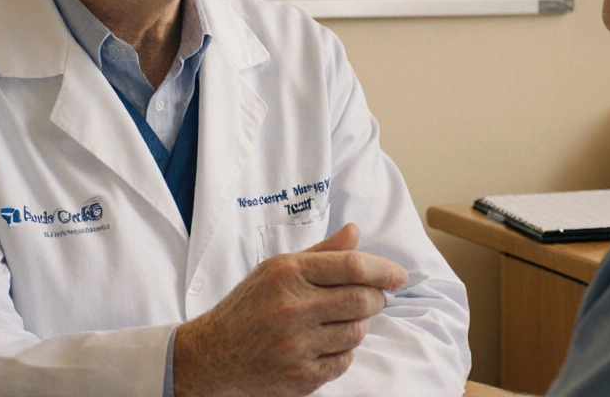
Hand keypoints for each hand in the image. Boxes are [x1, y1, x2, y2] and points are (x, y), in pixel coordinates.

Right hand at [171, 223, 408, 396]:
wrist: (211, 355)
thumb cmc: (248, 307)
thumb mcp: (276, 269)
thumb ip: (321, 253)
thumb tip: (355, 233)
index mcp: (288, 274)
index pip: (352, 267)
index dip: (384, 270)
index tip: (399, 276)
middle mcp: (292, 308)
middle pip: (362, 300)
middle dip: (376, 298)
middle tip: (372, 298)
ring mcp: (296, 346)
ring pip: (357, 332)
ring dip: (358, 325)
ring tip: (339, 321)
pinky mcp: (300, 376)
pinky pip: (343, 360)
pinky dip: (342, 351)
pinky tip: (324, 343)